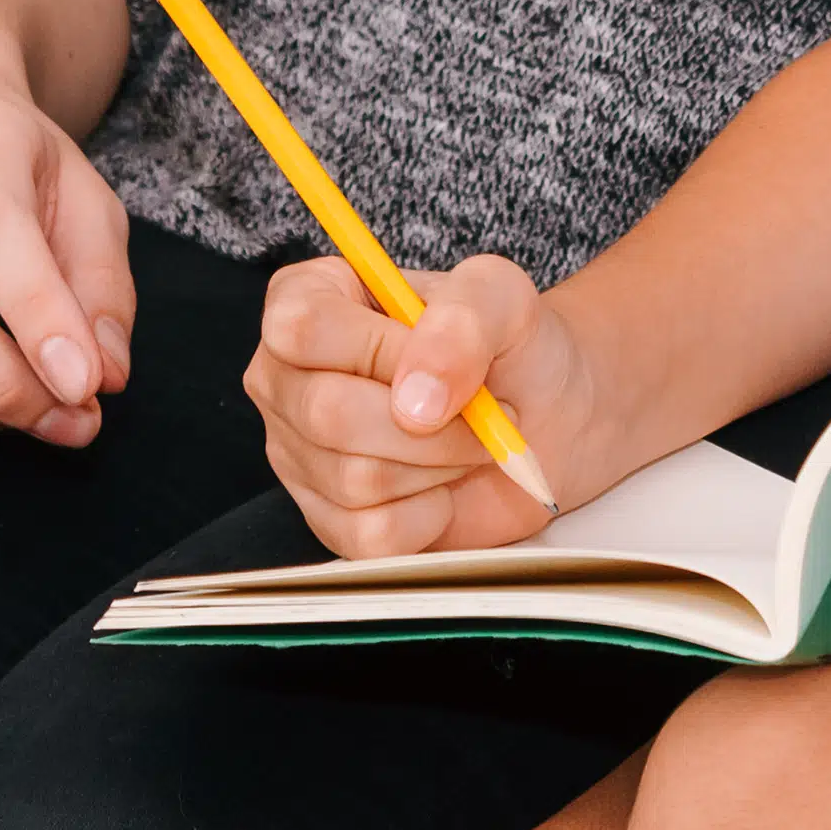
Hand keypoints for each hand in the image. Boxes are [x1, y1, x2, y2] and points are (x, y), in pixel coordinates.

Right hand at [249, 251, 587, 557]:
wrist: (545, 418)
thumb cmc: (510, 345)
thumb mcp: (501, 295)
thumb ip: (463, 320)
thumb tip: (414, 401)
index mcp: (307, 299)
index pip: (302, 328)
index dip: (380, 352)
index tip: (443, 360)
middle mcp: (285, 377)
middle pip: (326, 413)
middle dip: (430, 423)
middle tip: (481, 412)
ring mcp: (298, 454)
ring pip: (354, 479)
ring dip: (439, 464)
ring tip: (466, 442)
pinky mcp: (328, 521)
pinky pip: (371, 534)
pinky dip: (430, 515)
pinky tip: (444, 484)